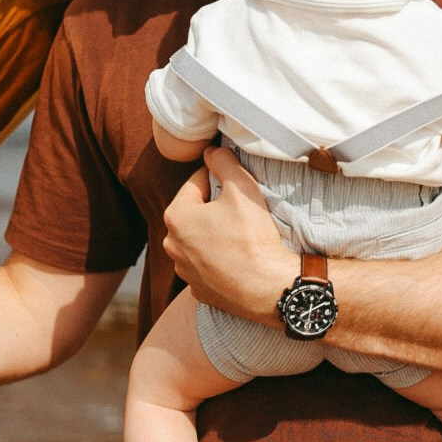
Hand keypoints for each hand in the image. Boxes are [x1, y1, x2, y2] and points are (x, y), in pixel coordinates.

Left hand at [162, 146, 295, 324]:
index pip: (196, 183)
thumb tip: (212, 151)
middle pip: (195, 213)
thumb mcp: (241, 188)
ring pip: (199, 240)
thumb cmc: (252, 237)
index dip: (218, 178)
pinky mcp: (199, 290)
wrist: (269, 288)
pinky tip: (238, 258)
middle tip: (240, 209)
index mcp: (176, 217)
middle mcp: (172, 245)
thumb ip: (223, 162)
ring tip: (241, 235)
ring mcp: (184, 271)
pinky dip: (219, 259)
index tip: (235, 184)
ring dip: (215, 234)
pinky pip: (207, 265)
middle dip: (214, 207)